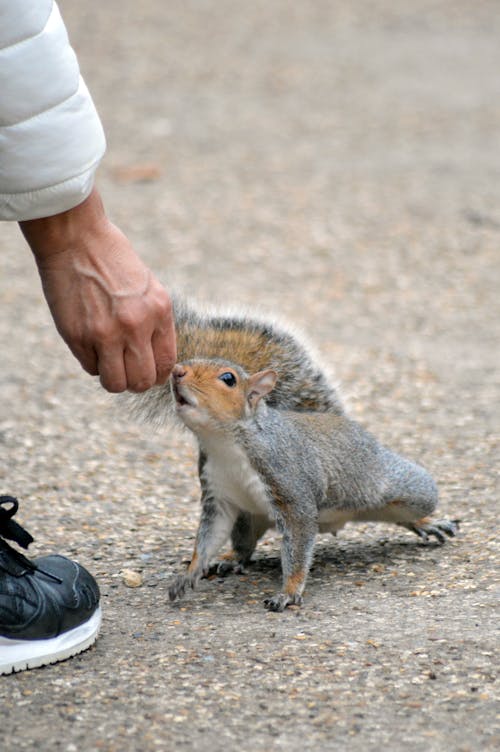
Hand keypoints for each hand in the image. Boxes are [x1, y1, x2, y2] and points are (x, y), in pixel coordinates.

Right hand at [20, 189, 176, 392]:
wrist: (76, 238)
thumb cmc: (112, 260)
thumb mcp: (148, 288)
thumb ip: (154, 323)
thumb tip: (153, 360)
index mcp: (159, 311)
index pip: (166, 363)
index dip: (157, 374)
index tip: (148, 372)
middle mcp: (136, 326)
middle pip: (142, 381)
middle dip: (135, 381)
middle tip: (126, 369)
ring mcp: (106, 333)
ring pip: (115, 383)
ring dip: (112, 377)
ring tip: (107, 359)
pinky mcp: (78, 337)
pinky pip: (90, 368)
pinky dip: (92, 361)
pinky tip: (89, 340)